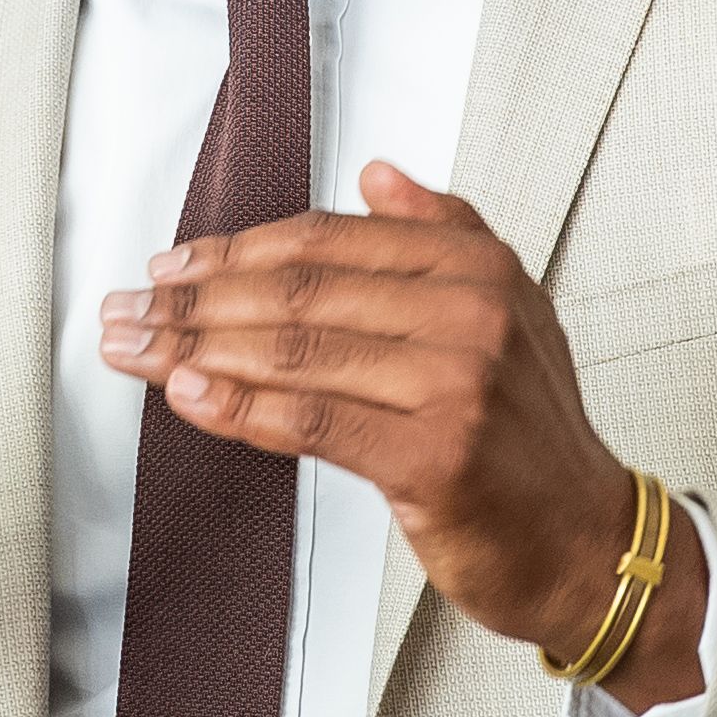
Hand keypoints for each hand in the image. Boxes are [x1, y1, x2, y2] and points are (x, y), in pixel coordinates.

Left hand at [98, 162, 705, 703]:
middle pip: (299, 292)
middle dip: (195, 300)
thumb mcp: (511, 310)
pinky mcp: (434, 457)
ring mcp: (455, 385)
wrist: (588, 543)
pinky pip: (311, 420)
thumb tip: (377, 173)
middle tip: (128, 309)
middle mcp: (471, 314)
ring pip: (295, 352)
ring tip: (134, 349)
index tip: (170, 266)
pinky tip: (188, 394)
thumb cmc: (532, 437)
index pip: (326, 242)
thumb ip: (444, 232)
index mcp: (477, 267)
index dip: (234, 251)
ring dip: (195, 349)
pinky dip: (239, 405)